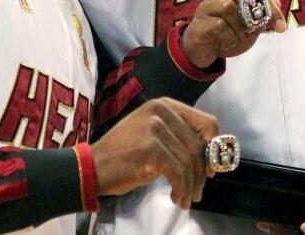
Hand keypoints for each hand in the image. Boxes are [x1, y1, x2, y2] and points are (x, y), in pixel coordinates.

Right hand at [91, 97, 218, 208]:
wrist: (91, 167)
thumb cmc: (123, 154)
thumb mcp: (151, 133)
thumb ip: (177, 135)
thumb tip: (208, 155)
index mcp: (164, 105)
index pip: (207, 122)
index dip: (213, 147)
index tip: (210, 167)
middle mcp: (161, 113)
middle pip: (198, 146)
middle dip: (201, 174)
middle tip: (197, 191)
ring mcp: (155, 130)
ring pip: (189, 162)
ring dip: (191, 185)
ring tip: (186, 198)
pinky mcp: (151, 150)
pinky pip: (178, 173)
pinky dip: (181, 189)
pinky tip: (176, 197)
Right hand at [181, 0, 285, 68]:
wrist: (205, 52)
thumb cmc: (227, 33)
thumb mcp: (251, 27)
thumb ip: (263, 15)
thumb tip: (278, 2)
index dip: (271, 6)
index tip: (281, 26)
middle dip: (254, 12)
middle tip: (256, 29)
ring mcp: (206, 7)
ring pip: (228, 6)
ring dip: (239, 26)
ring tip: (237, 36)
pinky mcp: (199, 23)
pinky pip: (219, 24)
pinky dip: (229, 36)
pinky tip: (227, 42)